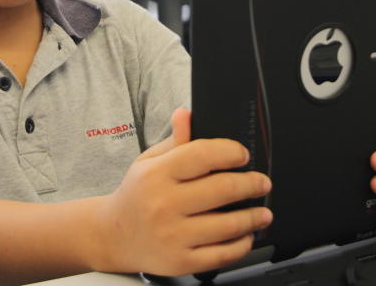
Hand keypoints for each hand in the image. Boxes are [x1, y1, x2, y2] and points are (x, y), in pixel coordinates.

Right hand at [95, 109, 272, 275]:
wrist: (113, 235)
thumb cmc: (137, 195)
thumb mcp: (148, 161)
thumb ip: (175, 140)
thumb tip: (187, 114)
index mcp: (156, 174)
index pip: (202, 155)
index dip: (231, 152)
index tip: (243, 155)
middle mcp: (163, 205)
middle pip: (223, 189)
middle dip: (252, 184)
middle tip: (262, 182)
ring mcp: (172, 236)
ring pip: (229, 225)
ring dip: (254, 217)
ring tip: (262, 212)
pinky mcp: (181, 261)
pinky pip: (222, 254)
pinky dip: (242, 244)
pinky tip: (245, 235)